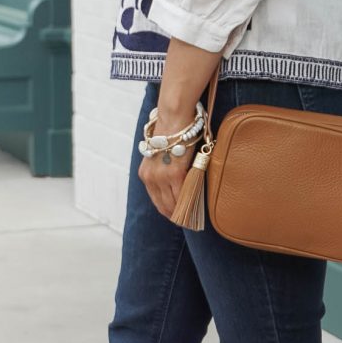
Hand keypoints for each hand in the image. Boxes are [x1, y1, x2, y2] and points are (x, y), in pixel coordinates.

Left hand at [137, 103, 199, 218]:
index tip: (175, 217)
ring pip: (173, 202)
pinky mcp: (174, 174)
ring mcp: (161, 177)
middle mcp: (150, 178)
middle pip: (163, 205)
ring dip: (183, 212)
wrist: (174, 120)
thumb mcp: (162, 156)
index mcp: (145, 174)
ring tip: (192, 218)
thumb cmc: (172, 134)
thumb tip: (178, 184)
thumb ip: (165, 171)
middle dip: (175, 215)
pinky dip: (189, 203)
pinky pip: (182, 195)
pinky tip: (195, 209)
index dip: (166, 210)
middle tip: (187, 222)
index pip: (156, 199)